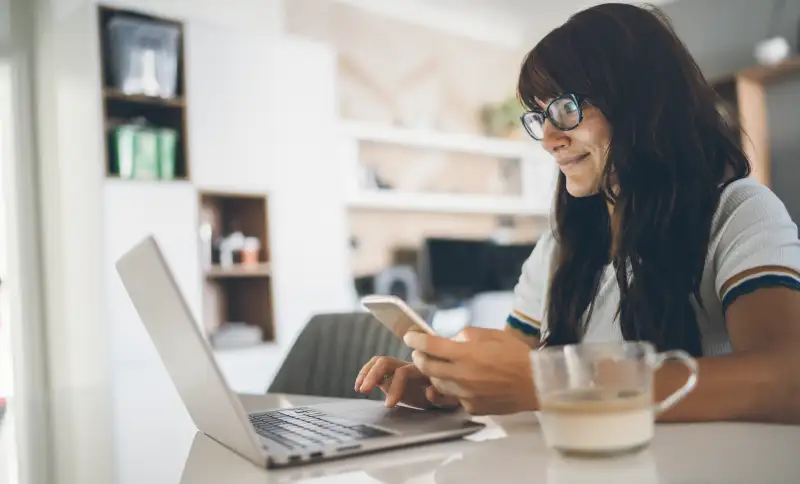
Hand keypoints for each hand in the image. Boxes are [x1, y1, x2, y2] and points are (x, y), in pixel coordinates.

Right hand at [355, 356, 459, 409]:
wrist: (451, 387)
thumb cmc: (451, 393)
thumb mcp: (451, 398)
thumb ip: (442, 396)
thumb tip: (429, 392)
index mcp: (423, 370)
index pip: (403, 372)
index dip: (395, 386)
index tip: (389, 404)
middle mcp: (409, 365)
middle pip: (387, 361)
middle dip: (373, 374)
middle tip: (364, 390)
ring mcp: (400, 367)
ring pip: (379, 362)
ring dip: (366, 373)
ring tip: (359, 388)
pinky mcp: (392, 374)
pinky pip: (376, 368)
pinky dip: (366, 375)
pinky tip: (360, 386)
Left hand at [404, 328, 536, 415]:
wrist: (537, 383)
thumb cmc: (517, 355)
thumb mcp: (491, 334)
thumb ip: (465, 336)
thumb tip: (449, 341)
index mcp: (466, 354)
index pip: (430, 346)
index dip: (415, 340)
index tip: (409, 337)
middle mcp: (462, 376)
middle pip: (427, 367)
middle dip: (419, 357)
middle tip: (420, 351)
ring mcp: (466, 394)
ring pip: (437, 383)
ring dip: (434, 373)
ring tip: (440, 366)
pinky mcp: (472, 408)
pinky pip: (453, 396)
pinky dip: (452, 387)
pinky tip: (460, 381)